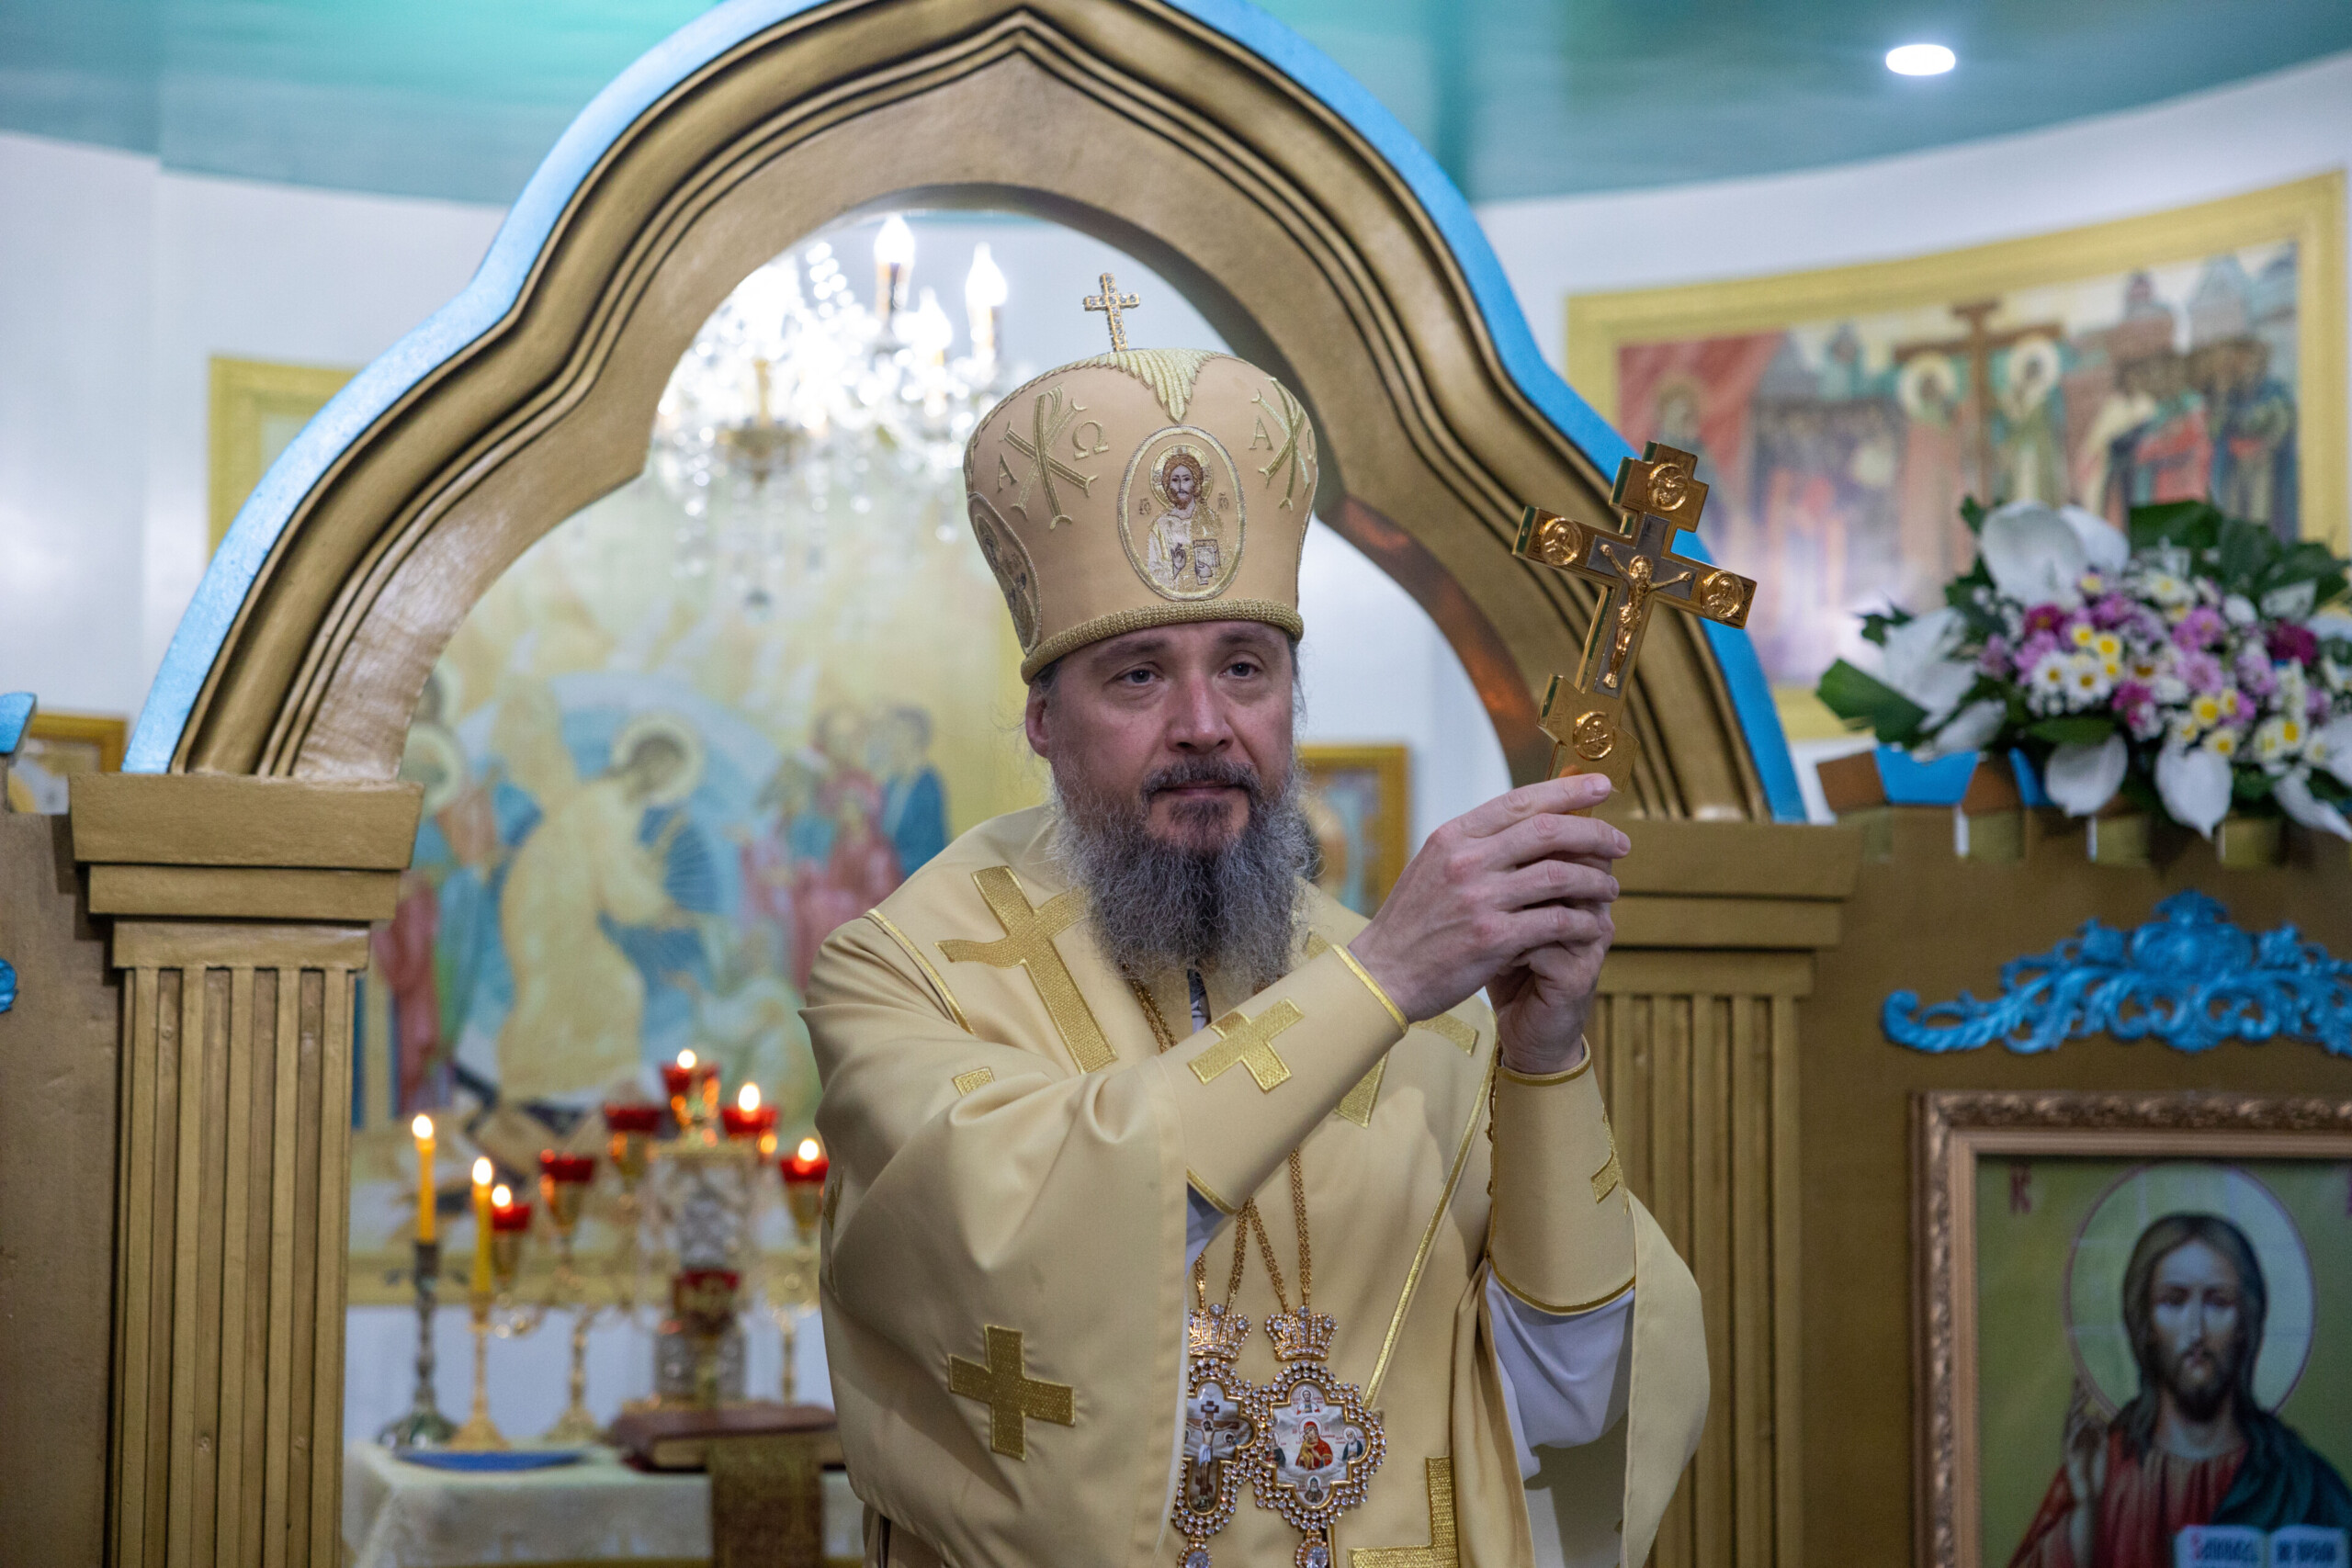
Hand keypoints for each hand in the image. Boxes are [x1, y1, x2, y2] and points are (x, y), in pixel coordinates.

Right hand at [1347, 774, 1626, 1074]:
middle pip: (1548, 831)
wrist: (1383, 974)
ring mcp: (1480, 898)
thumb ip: (1477, 845)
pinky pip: (1555, 921)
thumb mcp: (1434, 867)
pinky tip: (1595, 925)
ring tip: (1611, 888)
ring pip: (1559, 875)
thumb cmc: (1413, 924)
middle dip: (1594, 833)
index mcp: (1453, 837)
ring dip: (1595, 880)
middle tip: (1621, 843)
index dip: (1568, 790)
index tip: (1602, 787)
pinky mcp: (1493, 938)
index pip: (1521, 800)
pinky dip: (1583, 921)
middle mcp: (1466, 860)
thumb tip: (1528, 823)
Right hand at [2061, 1383, 2105, 1502]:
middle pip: (2073, 1413)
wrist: (2090, 1496)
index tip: (2082, 1381)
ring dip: (2076, 1409)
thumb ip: (2098, 1434)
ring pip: (2070, 1423)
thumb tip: (2096, 1416)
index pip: (2079, 1412)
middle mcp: (2072, 1438)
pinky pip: (2070, 1438)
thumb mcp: (2101, 1450)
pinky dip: (2075, 1427)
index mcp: (2080, 1436)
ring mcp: (2068, 1446)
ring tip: (2082, 1396)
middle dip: (2076, 1398)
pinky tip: (2081, 1418)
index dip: (2080, 1397)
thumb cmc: (2096, 1475)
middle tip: (2079, 1380)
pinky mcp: (2067, 1456)